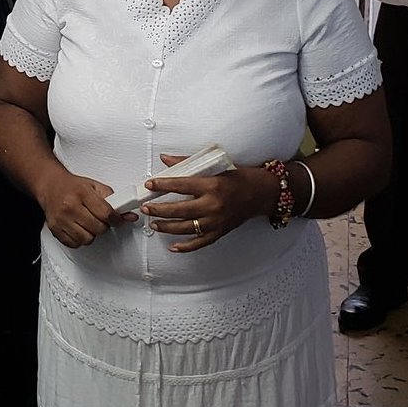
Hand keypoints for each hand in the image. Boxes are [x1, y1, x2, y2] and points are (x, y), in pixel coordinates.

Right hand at [35, 170, 130, 248]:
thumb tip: (129, 215)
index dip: (116, 219)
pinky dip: (79, 239)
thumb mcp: (95, 186)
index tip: (117, 220)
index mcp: (82, 194)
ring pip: (87, 239)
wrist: (51, 186)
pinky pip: (74, 244)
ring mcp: (62, 220)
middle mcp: (70, 207)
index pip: (106, 213)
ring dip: (91, 234)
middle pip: (98, 228)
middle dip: (104, 225)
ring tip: (89, 224)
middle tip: (100, 219)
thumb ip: (114, 200)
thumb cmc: (72, 186)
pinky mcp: (55, 230)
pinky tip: (79, 229)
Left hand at [140, 156, 277, 251]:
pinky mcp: (220, 232)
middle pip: (179, 210)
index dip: (163, 185)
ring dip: (166, 227)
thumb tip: (166, 159)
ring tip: (154, 223)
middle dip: (159, 209)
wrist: (262, 194)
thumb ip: (189, 163)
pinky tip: (173, 246)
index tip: (150, 185)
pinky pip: (200, 243)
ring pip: (185, 228)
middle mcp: (213, 205)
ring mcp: (216, 221)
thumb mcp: (216, 166)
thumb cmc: (240, 178)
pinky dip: (185, 246)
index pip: (181, 185)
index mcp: (212, 185)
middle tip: (146, 207)